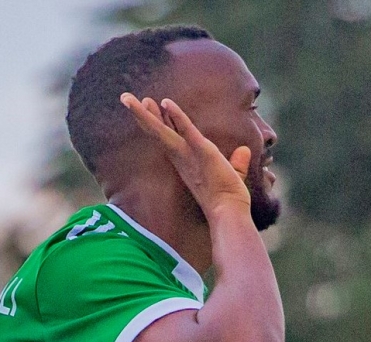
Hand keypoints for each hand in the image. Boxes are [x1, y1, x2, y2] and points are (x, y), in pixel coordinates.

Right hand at [120, 92, 250, 219]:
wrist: (228, 212)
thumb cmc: (228, 198)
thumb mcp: (233, 174)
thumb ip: (237, 162)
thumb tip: (244, 151)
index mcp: (185, 160)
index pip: (167, 136)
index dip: (157, 121)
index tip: (148, 106)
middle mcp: (181, 157)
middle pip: (158, 132)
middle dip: (142, 115)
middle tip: (127, 99)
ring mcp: (188, 154)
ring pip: (162, 131)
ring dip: (146, 114)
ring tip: (128, 99)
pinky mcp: (202, 151)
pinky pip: (187, 130)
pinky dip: (177, 116)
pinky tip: (165, 102)